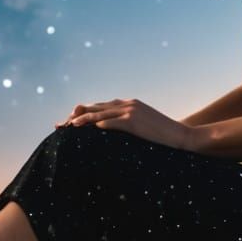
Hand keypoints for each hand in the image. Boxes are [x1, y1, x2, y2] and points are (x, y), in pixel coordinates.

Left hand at [55, 98, 204, 152]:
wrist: (181, 137)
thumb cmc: (162, 136)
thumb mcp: (142, 127)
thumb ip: (127, 125)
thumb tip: (112, 134)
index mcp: (128, 104)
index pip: (99, 107)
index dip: (82, 114)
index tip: (68, 123)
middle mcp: (127, 104)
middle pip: (94, 108)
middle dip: (75, 116)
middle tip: (60, 125)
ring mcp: (130, 111)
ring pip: (99, 114)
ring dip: (81, 120)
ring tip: (67, 127)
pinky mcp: (134, 121)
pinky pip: (111, 122)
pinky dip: (97, 125)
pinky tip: (85, 131)